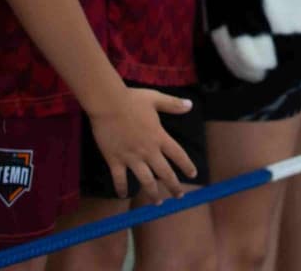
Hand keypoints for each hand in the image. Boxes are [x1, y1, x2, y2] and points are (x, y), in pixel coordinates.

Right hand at [86, 85, 196, 200]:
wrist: (107, 103)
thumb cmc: (131, 99)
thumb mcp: (155, 98)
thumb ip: (173, 104)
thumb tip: (190, 105)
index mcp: (159, 137)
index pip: (178, 155)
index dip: (187, 166)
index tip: (193, 175)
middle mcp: (148, 151)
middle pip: (165, 174)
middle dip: (174, 187)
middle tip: (180, 197)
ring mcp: (131, 158)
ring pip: (146, 182)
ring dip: (153, 194)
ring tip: (158, 202)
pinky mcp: (115, 160)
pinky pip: (120, 180)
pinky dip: (121, 189)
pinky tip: (123, 196)